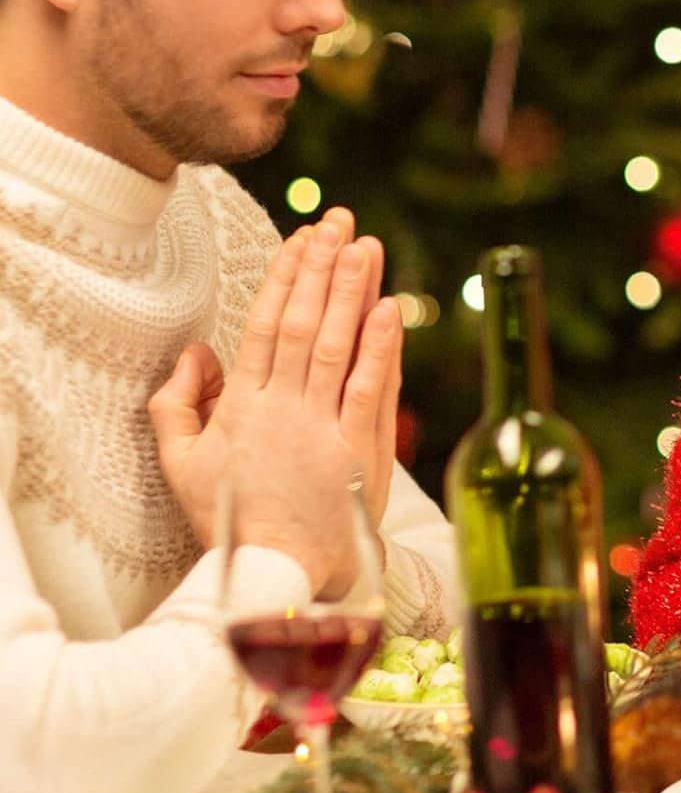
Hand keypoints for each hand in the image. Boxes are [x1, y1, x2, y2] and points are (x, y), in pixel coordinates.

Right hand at [149, 209, 402, 595]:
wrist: (279, 571)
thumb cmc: (233, 518)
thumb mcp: (182, 465)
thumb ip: (177, 405)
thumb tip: (195, 352)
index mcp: (243, 406)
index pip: (266, 326)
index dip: (285, 278)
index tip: (301, 238)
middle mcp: (285, 408)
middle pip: (306, 324)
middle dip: (322, 268)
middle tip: (338, 221)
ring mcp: (325, 427)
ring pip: (340, 347)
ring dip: (353, 292)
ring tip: (365, 246)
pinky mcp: (362, 449)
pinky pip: (374, 389)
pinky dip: (382, 348)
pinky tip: (390, 309)